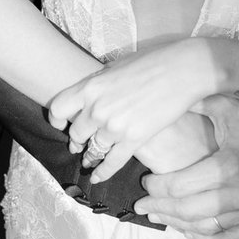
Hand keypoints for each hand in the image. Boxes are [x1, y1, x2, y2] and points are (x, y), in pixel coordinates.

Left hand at [47, 39, 218, 182]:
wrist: (182, 70)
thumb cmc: (152, 62)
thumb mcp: (116, 67)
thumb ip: (99, 84)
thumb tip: (91, 93)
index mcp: (91, 87)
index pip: (58, 108)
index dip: (56, 119)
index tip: (60, 124)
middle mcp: (97, 108)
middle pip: (76, 133)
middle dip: (77, 139)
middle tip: (78, 144)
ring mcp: (115, 126)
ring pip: (93, 149)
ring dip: (90, 156)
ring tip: (89, 159)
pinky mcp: (134, 139)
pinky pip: (112, 162)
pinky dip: (103, 172)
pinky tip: (97, 177)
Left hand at [133, 97, 238, 238]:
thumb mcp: (228, 104)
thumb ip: (194, 103)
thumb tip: (163, 97)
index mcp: (228, 166)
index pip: (179, 187)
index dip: (156, 188)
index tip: (145, 184)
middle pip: (189, 212)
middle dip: (161, 210)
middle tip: (143, 206)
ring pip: (208, 229)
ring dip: (181, 226)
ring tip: (161, 217)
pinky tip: (191, 231)